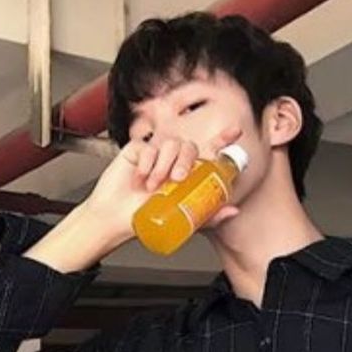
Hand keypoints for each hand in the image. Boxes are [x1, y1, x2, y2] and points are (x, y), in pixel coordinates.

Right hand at [83, 120, 245, 244]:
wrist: (116, 219)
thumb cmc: (146, 219)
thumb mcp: (183, 221)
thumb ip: (209, 216)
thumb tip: (233, 211)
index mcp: (189, 173)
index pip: (209, 151)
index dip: (223, 138)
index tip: (235, 131)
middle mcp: (174, 160)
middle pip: (190, 146)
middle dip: (186, 161)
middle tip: (176, 180)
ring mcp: (156, 154)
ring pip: (171, 144)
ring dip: (165, 164)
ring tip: (154, 185)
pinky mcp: (138, 149)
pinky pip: (148, 147)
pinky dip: (146, 164)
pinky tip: (140, 178)